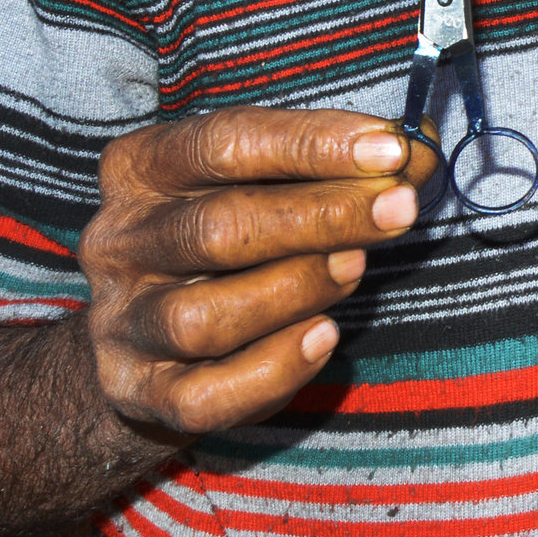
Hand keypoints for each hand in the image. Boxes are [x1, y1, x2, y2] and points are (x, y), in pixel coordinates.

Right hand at [79, 107, 438, 436]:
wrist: (150, 338)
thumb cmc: (232, 241)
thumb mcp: (275, 184)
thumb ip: (343, 167)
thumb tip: (419, 151)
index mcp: (142, 168)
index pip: (225, 142)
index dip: (312, 143)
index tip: (390, 149)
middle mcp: (118, 241)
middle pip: (219, 227)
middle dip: (323, 217)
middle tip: (398, 212)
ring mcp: (120, 322)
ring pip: (204, 316)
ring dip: (297, 290)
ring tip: (355, 269)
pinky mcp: (138, 391)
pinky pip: (205, 394)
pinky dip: (274, 369)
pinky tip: (323, 337)